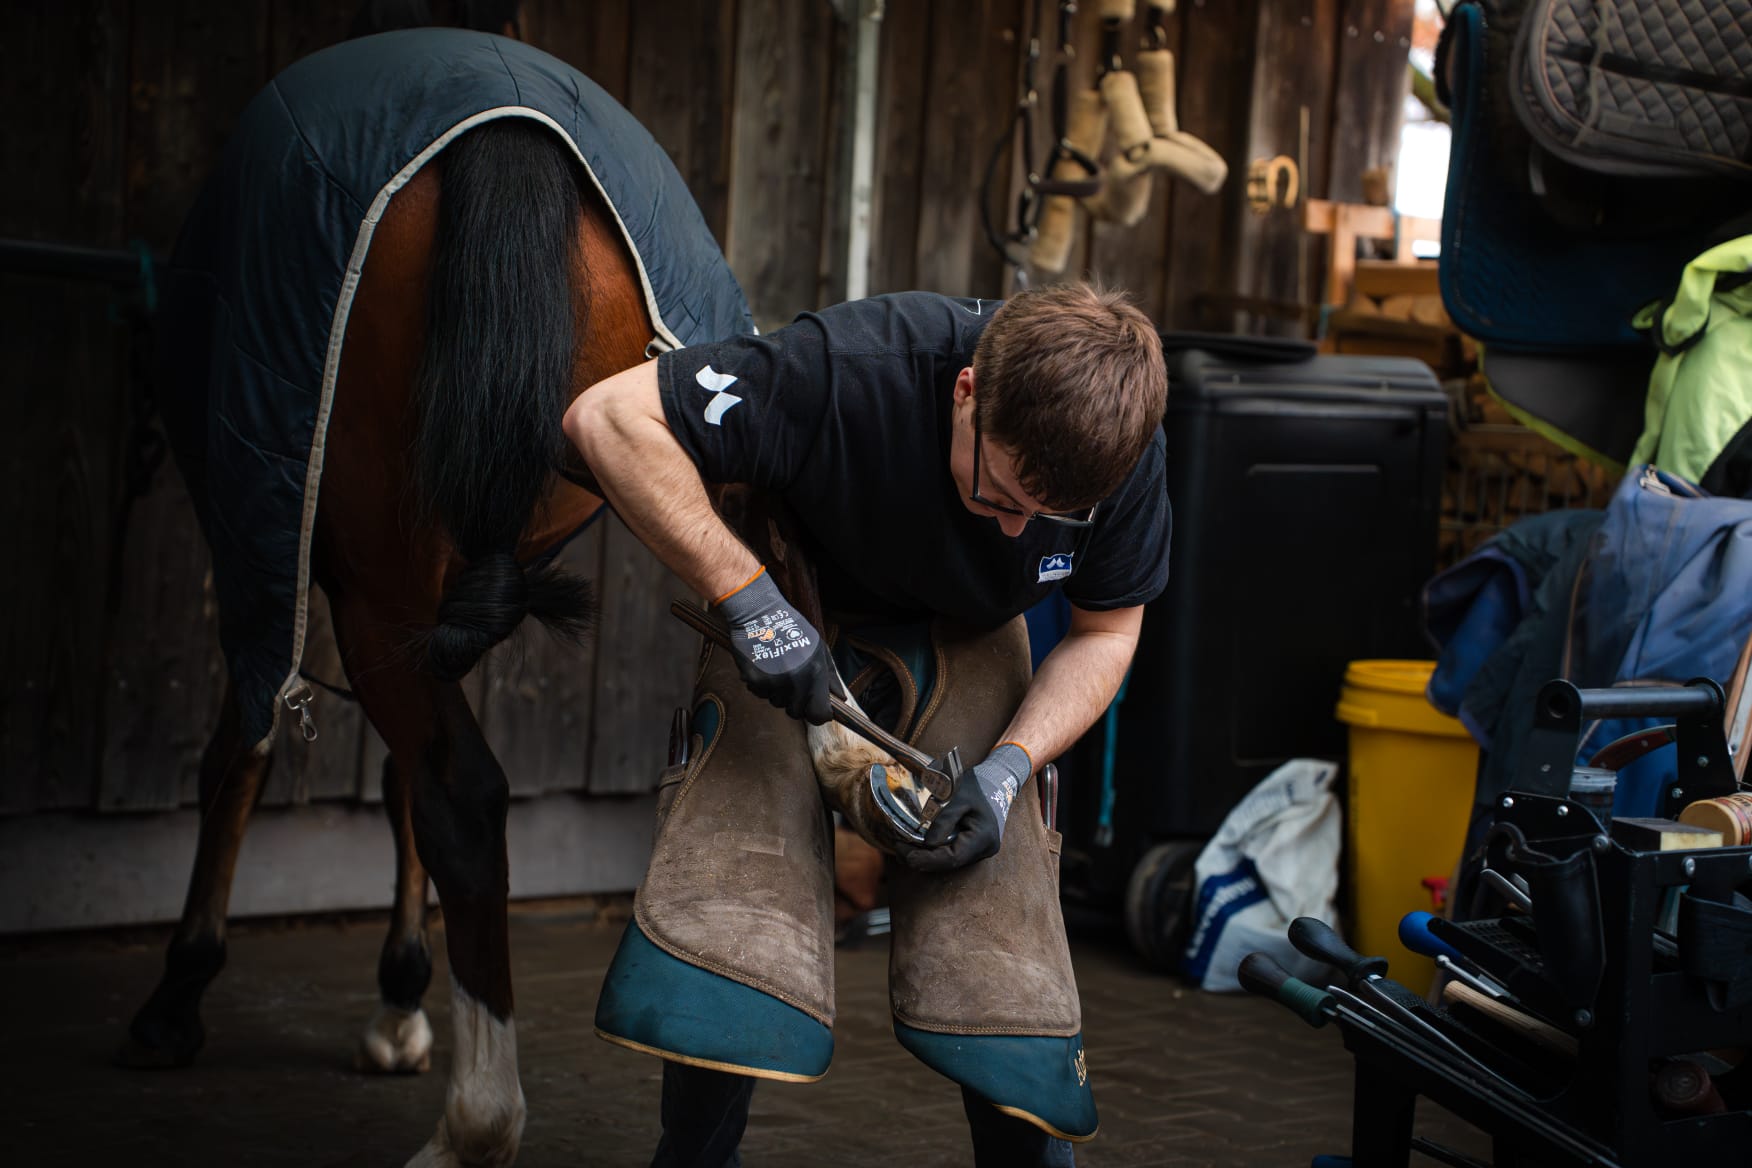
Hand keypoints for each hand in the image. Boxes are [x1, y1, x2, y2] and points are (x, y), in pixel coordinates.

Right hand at [714, 569, 831, 723]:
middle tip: (791, 683)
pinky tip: (764, 667)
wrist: (759, 614)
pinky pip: (760, 694)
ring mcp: (774, 683)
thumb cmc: (792, 629)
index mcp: (815, 673)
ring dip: (777, 693)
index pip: (819, 714)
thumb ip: (830, 675)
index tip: (815, 710)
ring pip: (776, 703)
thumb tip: (840, 698)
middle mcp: (796, 681)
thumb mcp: (818, 648)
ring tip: (776, 669)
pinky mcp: (755, 681)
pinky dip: (761, 685)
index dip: (818, 715)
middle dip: (795, 702)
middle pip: (796, 712)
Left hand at [898, 742, 1030, 871]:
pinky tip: (916, 844)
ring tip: (902, 846)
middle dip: (922, 859)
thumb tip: (927, 844)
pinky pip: (951, 853)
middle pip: (949, 863)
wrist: (996, 781)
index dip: (927, 859)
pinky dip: (933, 851)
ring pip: (949, 861)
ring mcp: (980, 851)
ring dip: (926, 856)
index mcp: (983, 838)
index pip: (953, 858)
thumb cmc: (976, 786)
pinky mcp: (972, 847)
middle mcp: (984, 850)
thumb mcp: (957, 796)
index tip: (905, 852)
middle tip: (898, 847)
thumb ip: (943, 820)